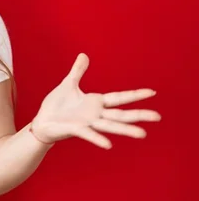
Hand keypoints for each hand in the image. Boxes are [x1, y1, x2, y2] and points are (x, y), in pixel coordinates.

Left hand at [31, 53, 160, 148]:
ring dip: (125, 130)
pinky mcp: (75, 129)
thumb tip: (84, 55)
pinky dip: (97, 138)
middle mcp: (95, 115)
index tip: (152, 92)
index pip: (119, 98)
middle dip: (139, 115)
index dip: (134, 95)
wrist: (42, 122)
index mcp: (95, 103)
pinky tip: (108, 145)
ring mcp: (86, 123)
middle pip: (121, 115)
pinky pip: (88, 134)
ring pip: (109, 126)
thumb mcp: (67, 84)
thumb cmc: (56, 105)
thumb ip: (78, 72)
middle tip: (158, 117)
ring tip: (142, 134)